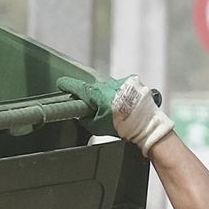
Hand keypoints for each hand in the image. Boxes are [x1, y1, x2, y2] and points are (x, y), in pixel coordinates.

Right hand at [57, 74, 175, 154]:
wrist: (146, 125)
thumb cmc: (124, 127)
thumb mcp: (96, 126)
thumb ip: (85, 118)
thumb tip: (80, 113)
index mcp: (98, 94)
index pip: (78, 87)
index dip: (68, 85)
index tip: (62, 84)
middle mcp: (109, 84)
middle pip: (94, 87)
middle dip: (94, 97)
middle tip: (97, 108)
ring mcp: (122, 82)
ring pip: (109, 86)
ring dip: (108, 95)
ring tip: (115, 109)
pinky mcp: (133, 82)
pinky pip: (121, 85)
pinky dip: (120, 93)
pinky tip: (123, 104)